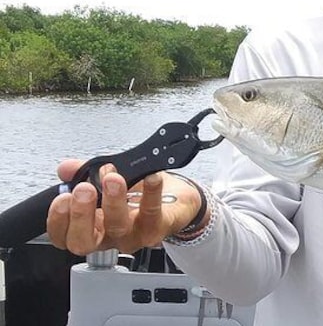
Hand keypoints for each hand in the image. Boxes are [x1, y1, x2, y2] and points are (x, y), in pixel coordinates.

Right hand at [46, 160, 205, 255]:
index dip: (58, 221)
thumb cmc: (139, 196)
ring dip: (113, 200)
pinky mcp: (157, 228)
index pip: (63, 237)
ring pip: (117, 227)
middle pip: (84, 241)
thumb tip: (67, 168)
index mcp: (92, 227)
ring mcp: (133, 236)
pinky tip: (151, 177)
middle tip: (84, 190)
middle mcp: (108, 237)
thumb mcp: (107, 181)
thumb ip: (84, 173)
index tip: (62, 197)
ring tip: (113, 178)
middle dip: (80, 214)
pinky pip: (152, 213)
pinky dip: (151, 192)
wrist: (176, 202)